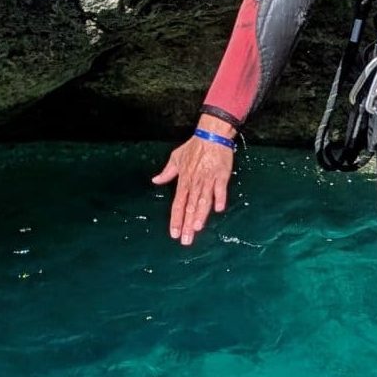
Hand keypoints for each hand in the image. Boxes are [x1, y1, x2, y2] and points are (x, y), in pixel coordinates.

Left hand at [152, 116, 237, 246]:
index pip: (177, 204)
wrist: (211, 135)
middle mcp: (195, 183)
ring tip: (196, 228)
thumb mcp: (176, 158)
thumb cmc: (194, 147)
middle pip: (189, 207)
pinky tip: (219, 209)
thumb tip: (155, 181)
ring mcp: (208, 180)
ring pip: (203, 201)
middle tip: (186, 241)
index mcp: (184, 181)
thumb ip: (167, 173)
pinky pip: (220, 189)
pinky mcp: (221, 176)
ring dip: (200, 215)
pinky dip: (219, 198)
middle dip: (187, 225)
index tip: (174, 233)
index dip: (175, 220)